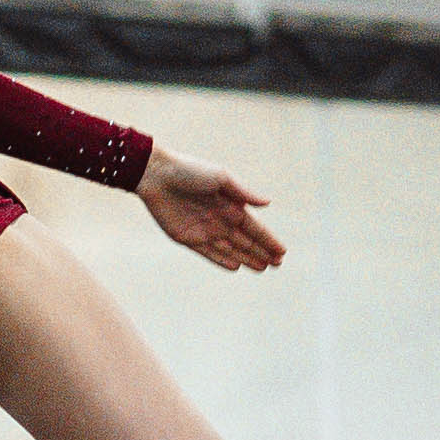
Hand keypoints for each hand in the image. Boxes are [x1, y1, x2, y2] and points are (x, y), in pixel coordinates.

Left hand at [139, 148, 282, 274]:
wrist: (157, 175)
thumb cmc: (190, 171)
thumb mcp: (221, 178)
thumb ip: (243, 193)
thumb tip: (268, 203)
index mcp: (231, 204)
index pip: (255, 228)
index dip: (269, 240)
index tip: (282, 252)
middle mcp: (221, 219)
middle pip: (246, 241)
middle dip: (262, 252)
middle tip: (278, 264)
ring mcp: (205, 230)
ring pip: (231, 250)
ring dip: (247, 258)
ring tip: (262, 268)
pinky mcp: (188, 238)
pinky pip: (209, 253)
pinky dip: (222, 260)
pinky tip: (236, 266)